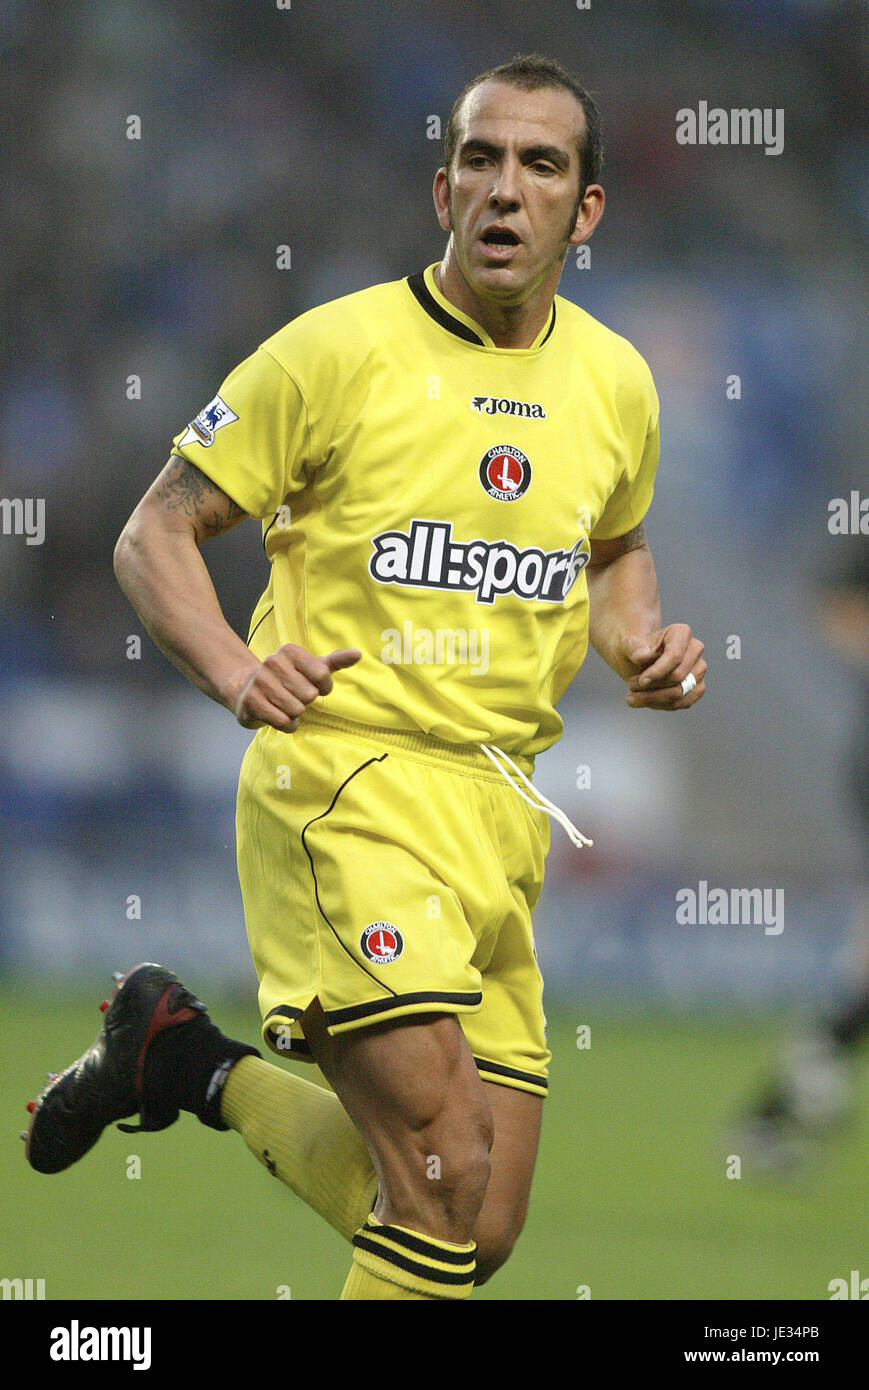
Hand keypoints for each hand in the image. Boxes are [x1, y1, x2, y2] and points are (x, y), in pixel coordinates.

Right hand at [231, 644, 361, 729]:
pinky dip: (287, 725)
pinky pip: (283, 721)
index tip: (313, 686)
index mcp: (290, 651)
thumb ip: (336, 661)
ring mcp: (260, 681)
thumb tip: (358, 654)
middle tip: (294, 696)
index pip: (322, 675)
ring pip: (296, 709)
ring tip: (286, 706)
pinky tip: (281, 717)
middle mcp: (273, 662)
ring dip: (296, 714)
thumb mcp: (312, 668)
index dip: (323, 687)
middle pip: (309, 694)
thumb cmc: (288, 680)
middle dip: (306, 701)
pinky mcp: (251, 701)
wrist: (247, 690)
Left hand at [619, 625, 705, 709]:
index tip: (641, 681)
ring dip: (654, 699)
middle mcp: (695, 650)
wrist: (639, 661)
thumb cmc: (636, 650)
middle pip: (678, 676)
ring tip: (633, 697)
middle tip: (631, 685)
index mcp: (681, 633)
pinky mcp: (697, 688)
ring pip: (681, 693)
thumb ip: (633, 648)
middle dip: (652, 686)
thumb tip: (642, 656)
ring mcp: (699, 669)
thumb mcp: (628, 646)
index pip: (675, 656)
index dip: (657, 672)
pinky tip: (645, 701)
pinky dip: (662, 705)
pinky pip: (683, 702)